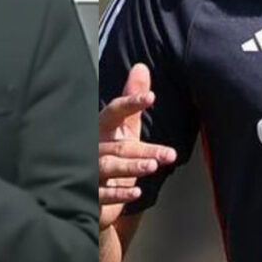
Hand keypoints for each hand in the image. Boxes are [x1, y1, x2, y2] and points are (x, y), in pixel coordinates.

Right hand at [98, 63, 176, 229]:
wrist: (93, 191)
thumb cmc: (111, 153)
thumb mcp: (123, 127)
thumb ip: (132, 101)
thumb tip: (141, 68)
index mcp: (102, 128)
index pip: (113, 112)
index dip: (130, 103)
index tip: (150, 97)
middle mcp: (94, 147)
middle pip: (119, 145)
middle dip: (144, 149)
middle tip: (170, 154)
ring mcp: (91, 170)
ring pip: (109, 166)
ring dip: (131, 166)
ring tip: (152, 166)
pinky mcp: (91, 194)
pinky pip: (103, 193)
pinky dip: (119, 194)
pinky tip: (136, 193)